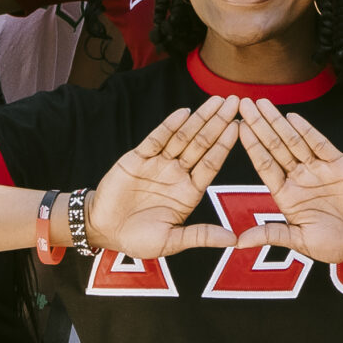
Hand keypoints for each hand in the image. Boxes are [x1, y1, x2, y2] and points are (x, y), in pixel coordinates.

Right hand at [85, 99, 242, 257]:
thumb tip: (234, 240)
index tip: (240, 128)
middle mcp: (177, 174)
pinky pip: (156, 139)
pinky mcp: (137, 158)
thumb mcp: (171, 241)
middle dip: (219, 123)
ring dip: (200, 118)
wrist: (102, 230)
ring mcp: (158, 164)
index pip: (212, 163)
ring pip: (183, 137)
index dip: (225, 146)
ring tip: (217, 100)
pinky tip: (184, 113)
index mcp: (189, 191)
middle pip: (202, 144)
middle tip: (236, 102)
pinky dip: (169, 126)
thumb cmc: (137, 239)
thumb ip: (200, 236)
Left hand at [232, 100, 342, 261]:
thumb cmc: (333, 243)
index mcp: (285, 193)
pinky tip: (292, 117)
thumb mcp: (299, 240)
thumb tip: (238, 242)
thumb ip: (271, 234)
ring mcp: (318, 168)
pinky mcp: (338, 164)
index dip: (251, 146)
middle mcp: (298, 176)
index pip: (264, 164)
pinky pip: (320, 144)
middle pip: (274, 146)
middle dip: (259, 125)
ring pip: (294, 140)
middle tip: (244, 103)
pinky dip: (307, 130)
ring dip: (278, 122)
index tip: (236, 128)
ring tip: (262, 103)